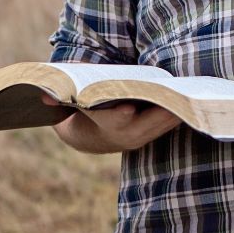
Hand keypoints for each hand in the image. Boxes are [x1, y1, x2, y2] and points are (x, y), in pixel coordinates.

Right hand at [42, 92, 180, 153]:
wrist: (90, 137)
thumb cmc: (80, 108)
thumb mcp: (68, 101)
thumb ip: (57, 97)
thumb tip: (41, 95)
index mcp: (103, 125)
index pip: (111, 121)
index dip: (117, 115)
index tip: (125, 109)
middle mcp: (124, 135)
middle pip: (145, 124)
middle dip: (159, 111)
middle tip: (173, 96)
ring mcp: (140, 137)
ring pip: (160, 126)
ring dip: (174, 113)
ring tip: (189, 96)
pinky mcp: (151, 135)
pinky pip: (167, 126)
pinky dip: (178, 114)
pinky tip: (191, 101)